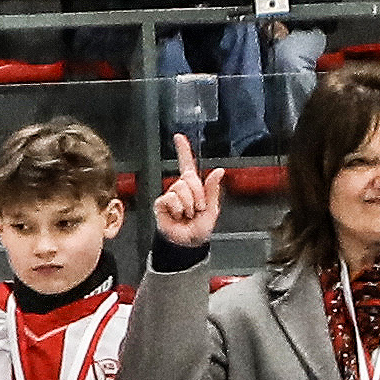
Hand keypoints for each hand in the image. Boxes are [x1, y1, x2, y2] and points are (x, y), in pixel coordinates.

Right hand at [150, 132, 223, 253]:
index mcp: (194, 187)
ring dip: (188, 204)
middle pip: (189, 179)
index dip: (183, 150)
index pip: (187, 164)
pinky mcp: (161, 203)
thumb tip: (218, 171)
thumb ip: (213, 190)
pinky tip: (178, 216)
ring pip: (181, 189)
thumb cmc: (200, 228)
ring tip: (187, 214)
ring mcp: (170, 195)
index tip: (178, 137)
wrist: (188, 243)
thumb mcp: (212, 209)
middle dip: (198, 195)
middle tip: (198, 209)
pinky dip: (178, 209)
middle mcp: (181, 188)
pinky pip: (171, 198)